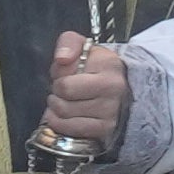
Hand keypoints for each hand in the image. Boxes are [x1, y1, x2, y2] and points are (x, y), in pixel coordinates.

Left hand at [40, 32, 128, 156]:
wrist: (117, 84)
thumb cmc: (93, 65)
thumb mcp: (82, 45)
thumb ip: (68, 43)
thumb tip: (61, 59)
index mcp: (108, 64)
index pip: (65, 82)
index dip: (58, 78)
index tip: (64, 75)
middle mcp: (113, 88)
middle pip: (64, 101)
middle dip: (56, 94)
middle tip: (61, 90)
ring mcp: (111, 111)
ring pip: (66, 116)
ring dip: (57, 109)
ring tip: (63, 101)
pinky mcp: (106, 127)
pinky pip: (73, 130)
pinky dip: (62, 124)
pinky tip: (63, 116)